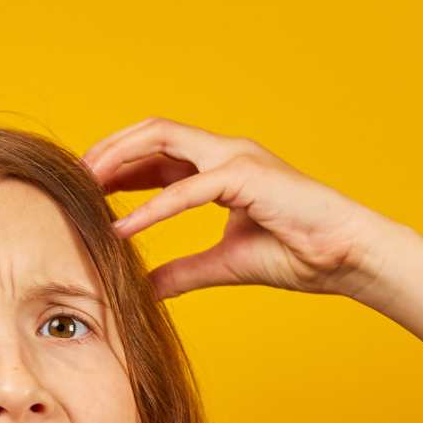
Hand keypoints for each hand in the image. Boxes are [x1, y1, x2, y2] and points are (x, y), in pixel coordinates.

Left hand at [81, 117, 418, 302]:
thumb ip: (182, 272)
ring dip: (119, 160)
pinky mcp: (248, 178)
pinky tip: (122, 230)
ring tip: (85, 188)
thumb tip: (144, 287)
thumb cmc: (299, 255)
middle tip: (73, 181)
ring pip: (163, 139)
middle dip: (109, 151)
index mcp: (222, 168)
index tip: (86, 190)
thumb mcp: (223, 264)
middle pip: (152, 134)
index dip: (119, 166)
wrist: (349, 257)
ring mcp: (237, 159)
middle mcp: (226, 154)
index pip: (159, 153)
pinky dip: (151, 208)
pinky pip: (187, 189)